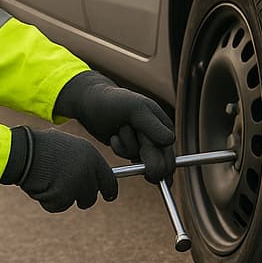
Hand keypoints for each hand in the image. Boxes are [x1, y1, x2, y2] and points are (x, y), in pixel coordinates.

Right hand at [2, 126, 117, 212]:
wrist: (24, 150)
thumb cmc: (42, 146)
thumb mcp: (69, 146)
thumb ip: (84, 161)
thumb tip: (92, 177)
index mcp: (91, 156)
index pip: (110, 180)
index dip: (109, 190)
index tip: (108, 196)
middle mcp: (87, 171)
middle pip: (92, 196)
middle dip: (82, 197)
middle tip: (67, 191)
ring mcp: (76, 185)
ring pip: (75, 202)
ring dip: (63, 197)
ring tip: (49, 180)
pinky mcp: (62, 197)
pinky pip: (58, 206)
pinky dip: (49, 201)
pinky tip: (41, 185)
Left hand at [56, 72, 175, 183]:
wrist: (91, 102)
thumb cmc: (114, 101)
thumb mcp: (134, 109)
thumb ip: (152, 126)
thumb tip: (170, 141)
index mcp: (163, 124)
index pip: (168, 151)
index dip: (158, 157)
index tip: (142, 149)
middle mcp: (156, 135)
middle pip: (157, 160)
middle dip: (141, 153)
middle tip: (127, 137)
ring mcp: (142, 143)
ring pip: (141, 160)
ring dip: (127, 148)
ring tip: (120, 128)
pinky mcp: (129, 148)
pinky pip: (127, 158)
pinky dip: (119, 149)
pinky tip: (114, 137)